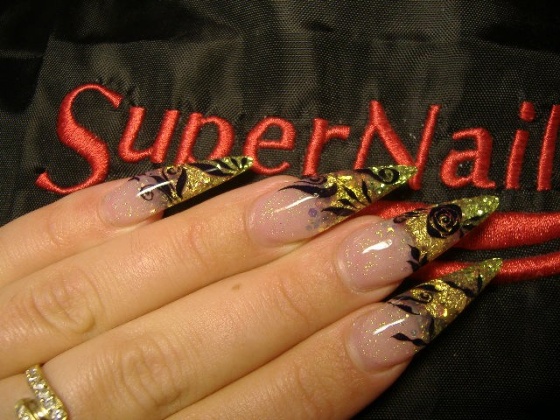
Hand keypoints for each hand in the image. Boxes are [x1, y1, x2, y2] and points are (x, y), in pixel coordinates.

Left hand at [0, 157, 499, 418]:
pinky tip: (162, 183)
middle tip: (383, 240)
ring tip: (303, 199)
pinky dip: (89, 216)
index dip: (325, 372)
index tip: (407, 318)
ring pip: (102, 297)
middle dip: (289, 298)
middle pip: (172, 357)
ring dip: (209, 247)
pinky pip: (20, 254)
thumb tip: (338, 355)